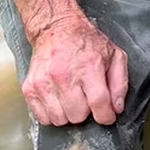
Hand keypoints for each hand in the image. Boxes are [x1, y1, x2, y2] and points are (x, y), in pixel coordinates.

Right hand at [23, 12, 127, 126]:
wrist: (56, 29)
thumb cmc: (87, 42)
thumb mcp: (114, 55)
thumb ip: (120, 83)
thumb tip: (117, 108)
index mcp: (89, 67)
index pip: (98, 102)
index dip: (106, 115)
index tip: (107, 117)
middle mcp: (64, 76)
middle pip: (78, 115)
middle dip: (87, 112)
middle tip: (87, 99)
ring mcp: (44, 84)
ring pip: (60, 120)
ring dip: (69, 114)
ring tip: (73, 98)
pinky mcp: (30, 89)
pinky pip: (42, 117)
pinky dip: (52, 114)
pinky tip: (59, 100)